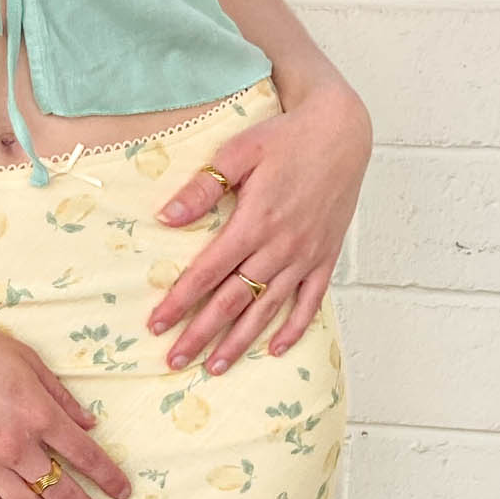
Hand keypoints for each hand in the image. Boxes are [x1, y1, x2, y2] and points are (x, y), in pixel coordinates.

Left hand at [145, 77, 372, 374]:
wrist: (342, 130)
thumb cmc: (286, 137)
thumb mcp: (239, 151)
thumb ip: (203, 188)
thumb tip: (166, 218)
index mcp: (254, 222)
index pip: (207, 272)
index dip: (180, 301)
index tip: (156, 325)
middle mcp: (279, 247)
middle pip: (233, 301)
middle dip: (201, 334)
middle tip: (175, 361)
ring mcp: (305, 256)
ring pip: (267, 309)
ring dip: (240, 342)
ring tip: (215, 368)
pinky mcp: (325, 257)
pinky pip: (310, 302)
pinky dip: (294, 328)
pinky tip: (275, 349)